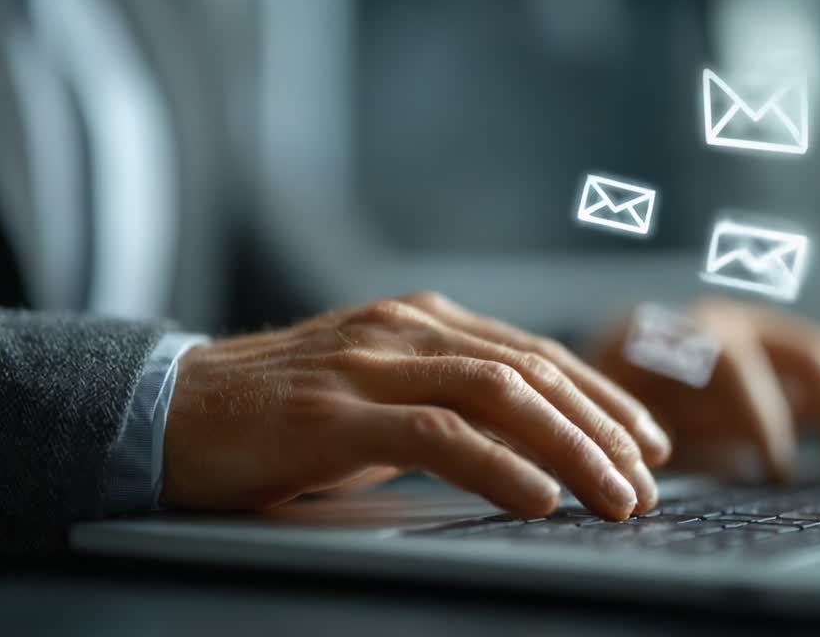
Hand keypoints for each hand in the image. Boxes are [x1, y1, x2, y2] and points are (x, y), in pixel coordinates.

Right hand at [160, 292, 671, 520]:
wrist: (168, 411)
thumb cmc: (277, 413)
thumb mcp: (375, 397)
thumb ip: (442, 401)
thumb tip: (527, 445)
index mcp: (421, 321)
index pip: (535, 354)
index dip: (601, 396)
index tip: (648, 440)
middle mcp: (405, 328)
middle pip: (533, 370)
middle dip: (604, 426)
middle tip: (650, 478)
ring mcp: (369, 363)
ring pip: (499, 395)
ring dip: (571, 448)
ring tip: (618, 496)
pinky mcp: (333, 411)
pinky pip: (436, 433)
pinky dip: (498, 465)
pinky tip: (540, 499)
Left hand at [592, 299, 819, 481]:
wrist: (620, 366)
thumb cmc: (613, 395)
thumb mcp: (613, 403)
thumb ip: (634, 419)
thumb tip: (666, 453)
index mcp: (694, 330)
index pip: (737, 359)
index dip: (760, 411)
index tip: (776, 467)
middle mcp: (750, 329)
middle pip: (811, 355)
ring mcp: (783, 349)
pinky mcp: (806, 378)